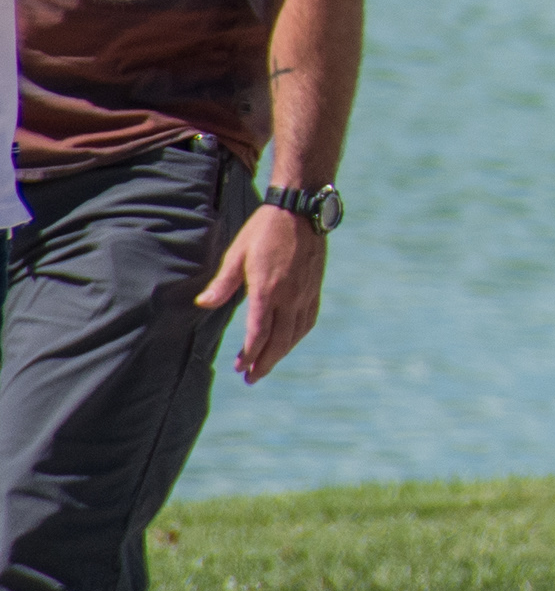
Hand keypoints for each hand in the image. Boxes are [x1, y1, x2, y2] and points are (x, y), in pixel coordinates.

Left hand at [198, 202, 325, 381]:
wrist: (301, 212)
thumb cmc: (264, 231)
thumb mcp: (237, 254)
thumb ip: (223, 283)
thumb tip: (203, 304)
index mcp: (267, 289)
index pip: (259, 333)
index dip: (250, 354)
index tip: (240, 367)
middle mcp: (289, 296)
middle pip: (279, 340)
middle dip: (265, 362)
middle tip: (252, 378)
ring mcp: (305, 293)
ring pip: (295, 334)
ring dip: (281, 353)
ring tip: (267, 365)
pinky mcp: (314, 287)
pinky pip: (308, 320)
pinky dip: (297, 337)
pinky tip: (289, 341)